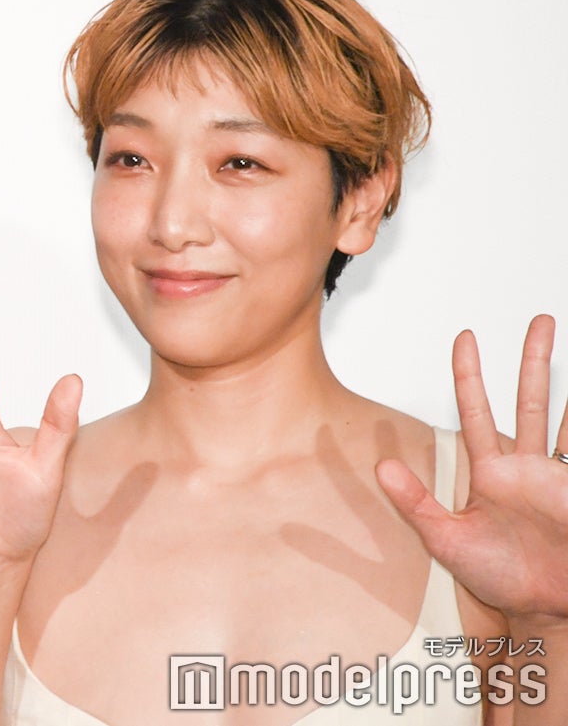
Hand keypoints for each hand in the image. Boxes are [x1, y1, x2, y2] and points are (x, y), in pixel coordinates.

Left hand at [376, 315, 567, 627]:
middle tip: (541, 321)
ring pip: (560, 414)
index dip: (469, 375)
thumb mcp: (446, 538)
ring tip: (561, 339)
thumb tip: (381, 465)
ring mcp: (557, 475)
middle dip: (535, 359)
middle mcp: (526, 465)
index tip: (465, 339)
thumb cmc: (500, 577)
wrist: (545, 610)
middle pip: (529, 399)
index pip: (475, 410)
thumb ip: (414, 502)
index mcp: (491, 472)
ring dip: (565, 383)